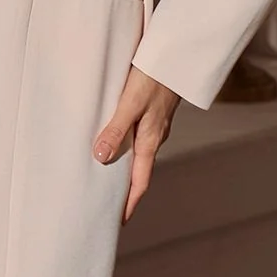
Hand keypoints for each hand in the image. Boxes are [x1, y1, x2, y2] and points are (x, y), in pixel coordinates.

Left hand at [93, 65, 179, 221]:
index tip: (119, 222)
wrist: (176, 54)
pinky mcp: (153, 110)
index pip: (140, 181)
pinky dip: (127, 145)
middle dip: (126, 189)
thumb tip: (100, 157)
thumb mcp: (131, 104)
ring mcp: (155, 124)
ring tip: (107, 175)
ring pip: (139, 153)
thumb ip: (115, 129)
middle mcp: (154, 136)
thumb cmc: (153, 78)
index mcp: (150, 141)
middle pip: (139, 170)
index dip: (129, 203)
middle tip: (109, 203)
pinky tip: (116, 139)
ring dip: (125, 166)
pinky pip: (138, 136)